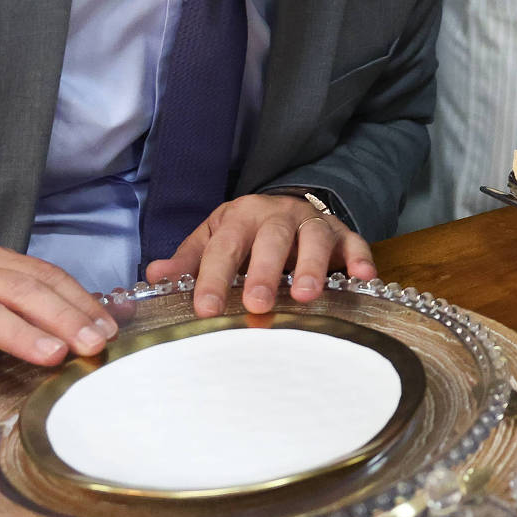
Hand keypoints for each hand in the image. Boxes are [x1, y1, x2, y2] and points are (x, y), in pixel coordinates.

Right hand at [0, 244, 119, 375]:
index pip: (44, 276)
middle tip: (89, 345)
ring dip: (19, 333)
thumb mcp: (6, 303)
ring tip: (53, 354)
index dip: (79, 301)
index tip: (107, 330)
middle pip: (19, 290)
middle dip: (61, 318)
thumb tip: (113, 320)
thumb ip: (51, 308)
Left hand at [144, 193, 378, 316]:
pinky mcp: (343, 234)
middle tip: (257, 303)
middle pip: (271, 239)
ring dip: (310, 266)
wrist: (288, 208)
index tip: (206, 308)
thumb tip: (154, 276)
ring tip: (304, 295)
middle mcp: (277, 215)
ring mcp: (312, 223)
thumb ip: (189, 260)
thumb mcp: (214, 238)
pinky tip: (363, 277)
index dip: (213, 277)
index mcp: (240, 217)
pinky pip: (355, 243)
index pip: (223, 247)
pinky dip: (360, 258)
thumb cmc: (246, 233)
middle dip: (263, 271)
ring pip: (314, 238)